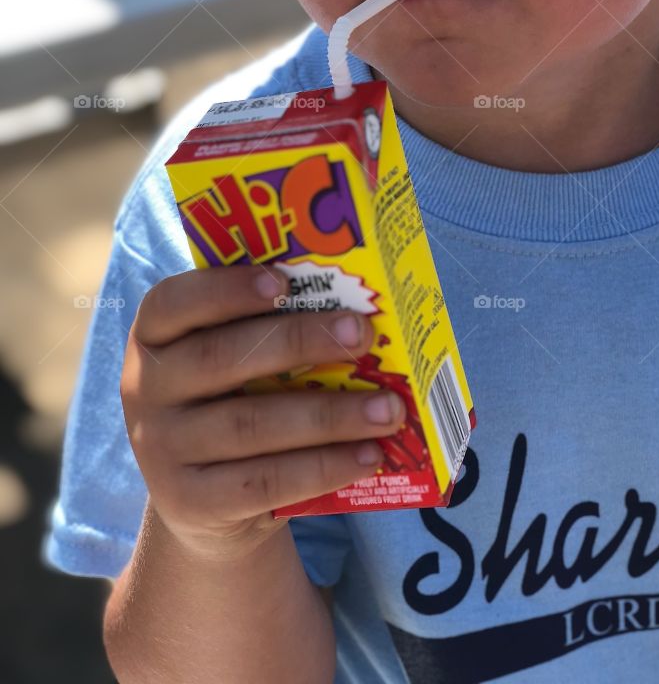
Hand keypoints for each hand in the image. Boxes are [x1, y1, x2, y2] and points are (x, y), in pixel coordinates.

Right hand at [120, 263, 405, 560]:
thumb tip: (355, 307)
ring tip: (388, 409)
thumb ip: (268, 328)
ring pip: (251, 425)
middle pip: (221, 358)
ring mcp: (161, 450)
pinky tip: (368, 456)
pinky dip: (323, 468)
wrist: (206, 502)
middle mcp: (144, 390)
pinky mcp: (190, 503)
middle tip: (362, 333)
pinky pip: (264, 483)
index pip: (173, 302)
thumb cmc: (235, 399)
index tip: (285, 281)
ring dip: (329, 415)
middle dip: (299, 341)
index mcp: (153, 336)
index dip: (226, 289)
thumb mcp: (232, 359)